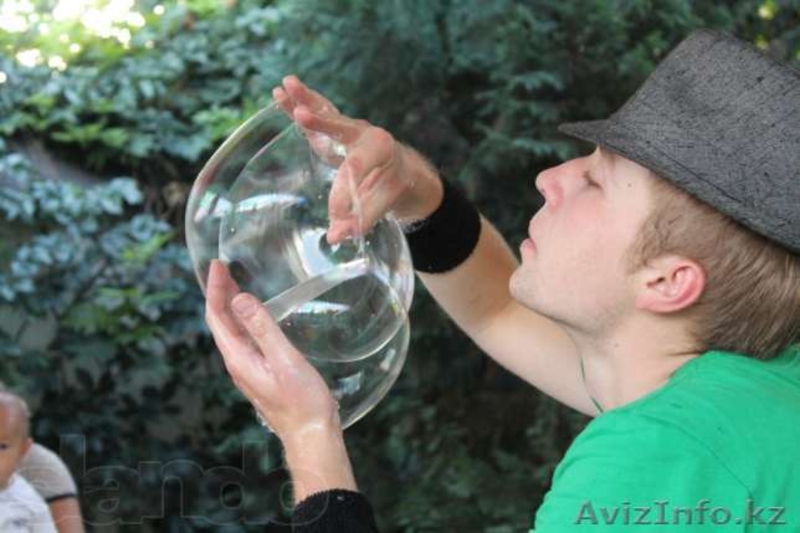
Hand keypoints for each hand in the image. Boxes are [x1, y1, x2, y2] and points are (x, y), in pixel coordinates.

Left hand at [204, 259, 340, 441]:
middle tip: (223, 267)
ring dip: (229, 305)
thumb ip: (262, 328)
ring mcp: (248, 369)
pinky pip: (244, 339)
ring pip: (231, 331)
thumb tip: (239, 299)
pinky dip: (243, 319)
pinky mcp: (260, 372)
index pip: (217, 317)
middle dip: (219, 293)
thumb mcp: (284, 359)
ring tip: (234, 283)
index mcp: (238, 358)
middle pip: (220, 322)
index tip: (217, 265)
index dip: (215, 289)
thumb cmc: (302, 400)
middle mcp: (238, 363)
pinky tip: (254, 314)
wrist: (311, 433)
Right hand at [272, 75, 443, 244]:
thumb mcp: (384, 204)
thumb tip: (335, 236)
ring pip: (325, 113)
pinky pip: (316, 113)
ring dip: (304, 100)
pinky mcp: (334, 128)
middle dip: (321, 123)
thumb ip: (362, 219)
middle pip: (340, 127)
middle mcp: (365, 133)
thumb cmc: (392, 186)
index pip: (357, 169)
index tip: (337, 219)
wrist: (400, 170)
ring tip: (284, 87)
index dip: (344, 194)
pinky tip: (278, 93)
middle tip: (303, 117)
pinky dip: (298, 103)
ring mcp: (348, 128)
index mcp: (383, 150)